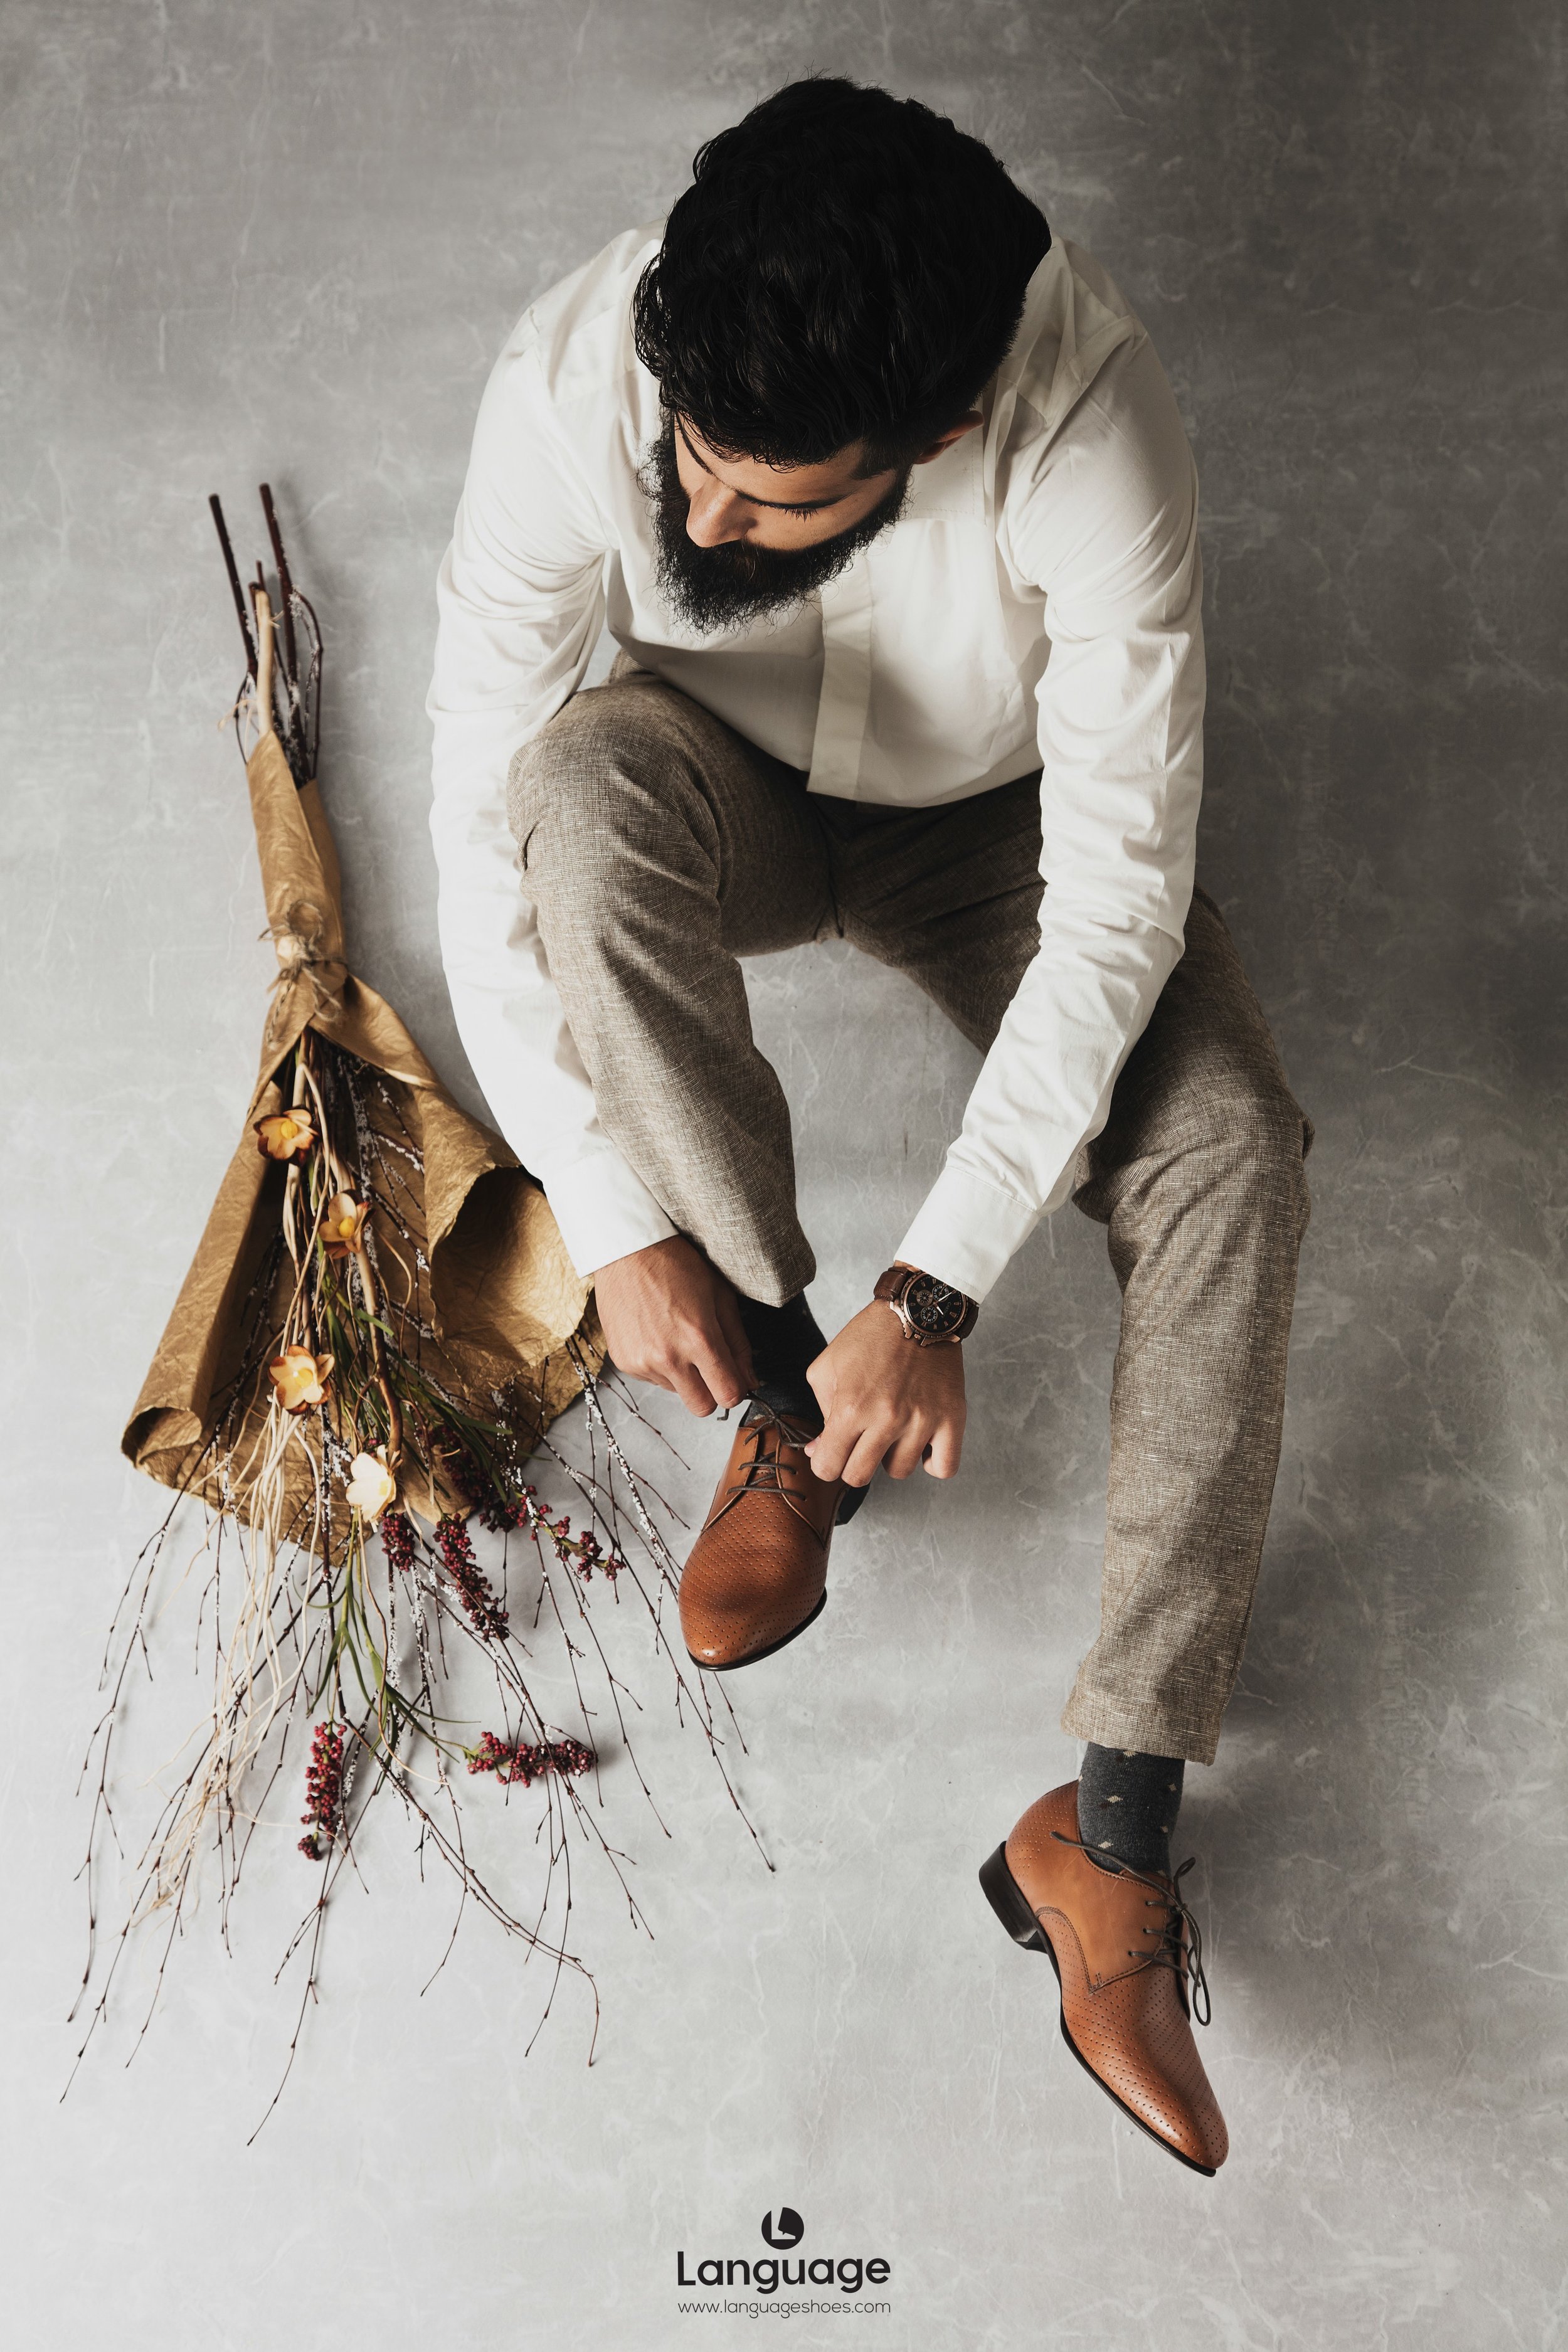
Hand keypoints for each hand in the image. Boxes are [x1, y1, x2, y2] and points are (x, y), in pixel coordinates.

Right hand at [591, 1236, 753, 1417]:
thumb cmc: (677, 1266)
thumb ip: (738, 1344)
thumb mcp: (720, 1298)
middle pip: (702, 1407)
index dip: (736, 1389)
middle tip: (708, 1365)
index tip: (733, 1377)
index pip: (728, 1396)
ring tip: (676, 1337)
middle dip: (711, 1392)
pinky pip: (651, 1380)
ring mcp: (642, 1362)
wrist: (627, 1251)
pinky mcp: (623, 1361)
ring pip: (676, 1392)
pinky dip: (659, 1366)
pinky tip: (657, 1336)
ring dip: (683, 1375)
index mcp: (699, 1339)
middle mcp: (668, 1357)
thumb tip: (749, 1380)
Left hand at [804, 1299, 965, 1486]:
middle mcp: (887, 1418)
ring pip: (900, 1471)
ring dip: (891, 1456)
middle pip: (860, 1477)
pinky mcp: (952, 1418)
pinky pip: (944, 1468)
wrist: (917, 1310)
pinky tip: (922, 1444)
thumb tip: (819, 1451)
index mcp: (851, 1407)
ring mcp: (923, 1421)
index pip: (829, 1467)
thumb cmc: (869, 1337)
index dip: (825, 1463)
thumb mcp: (828, 1367)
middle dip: (853, 1464)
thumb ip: (820, 1412)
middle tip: (860, 1443)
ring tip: (893, 1430)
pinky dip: (932, 1462)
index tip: (832, 1453)